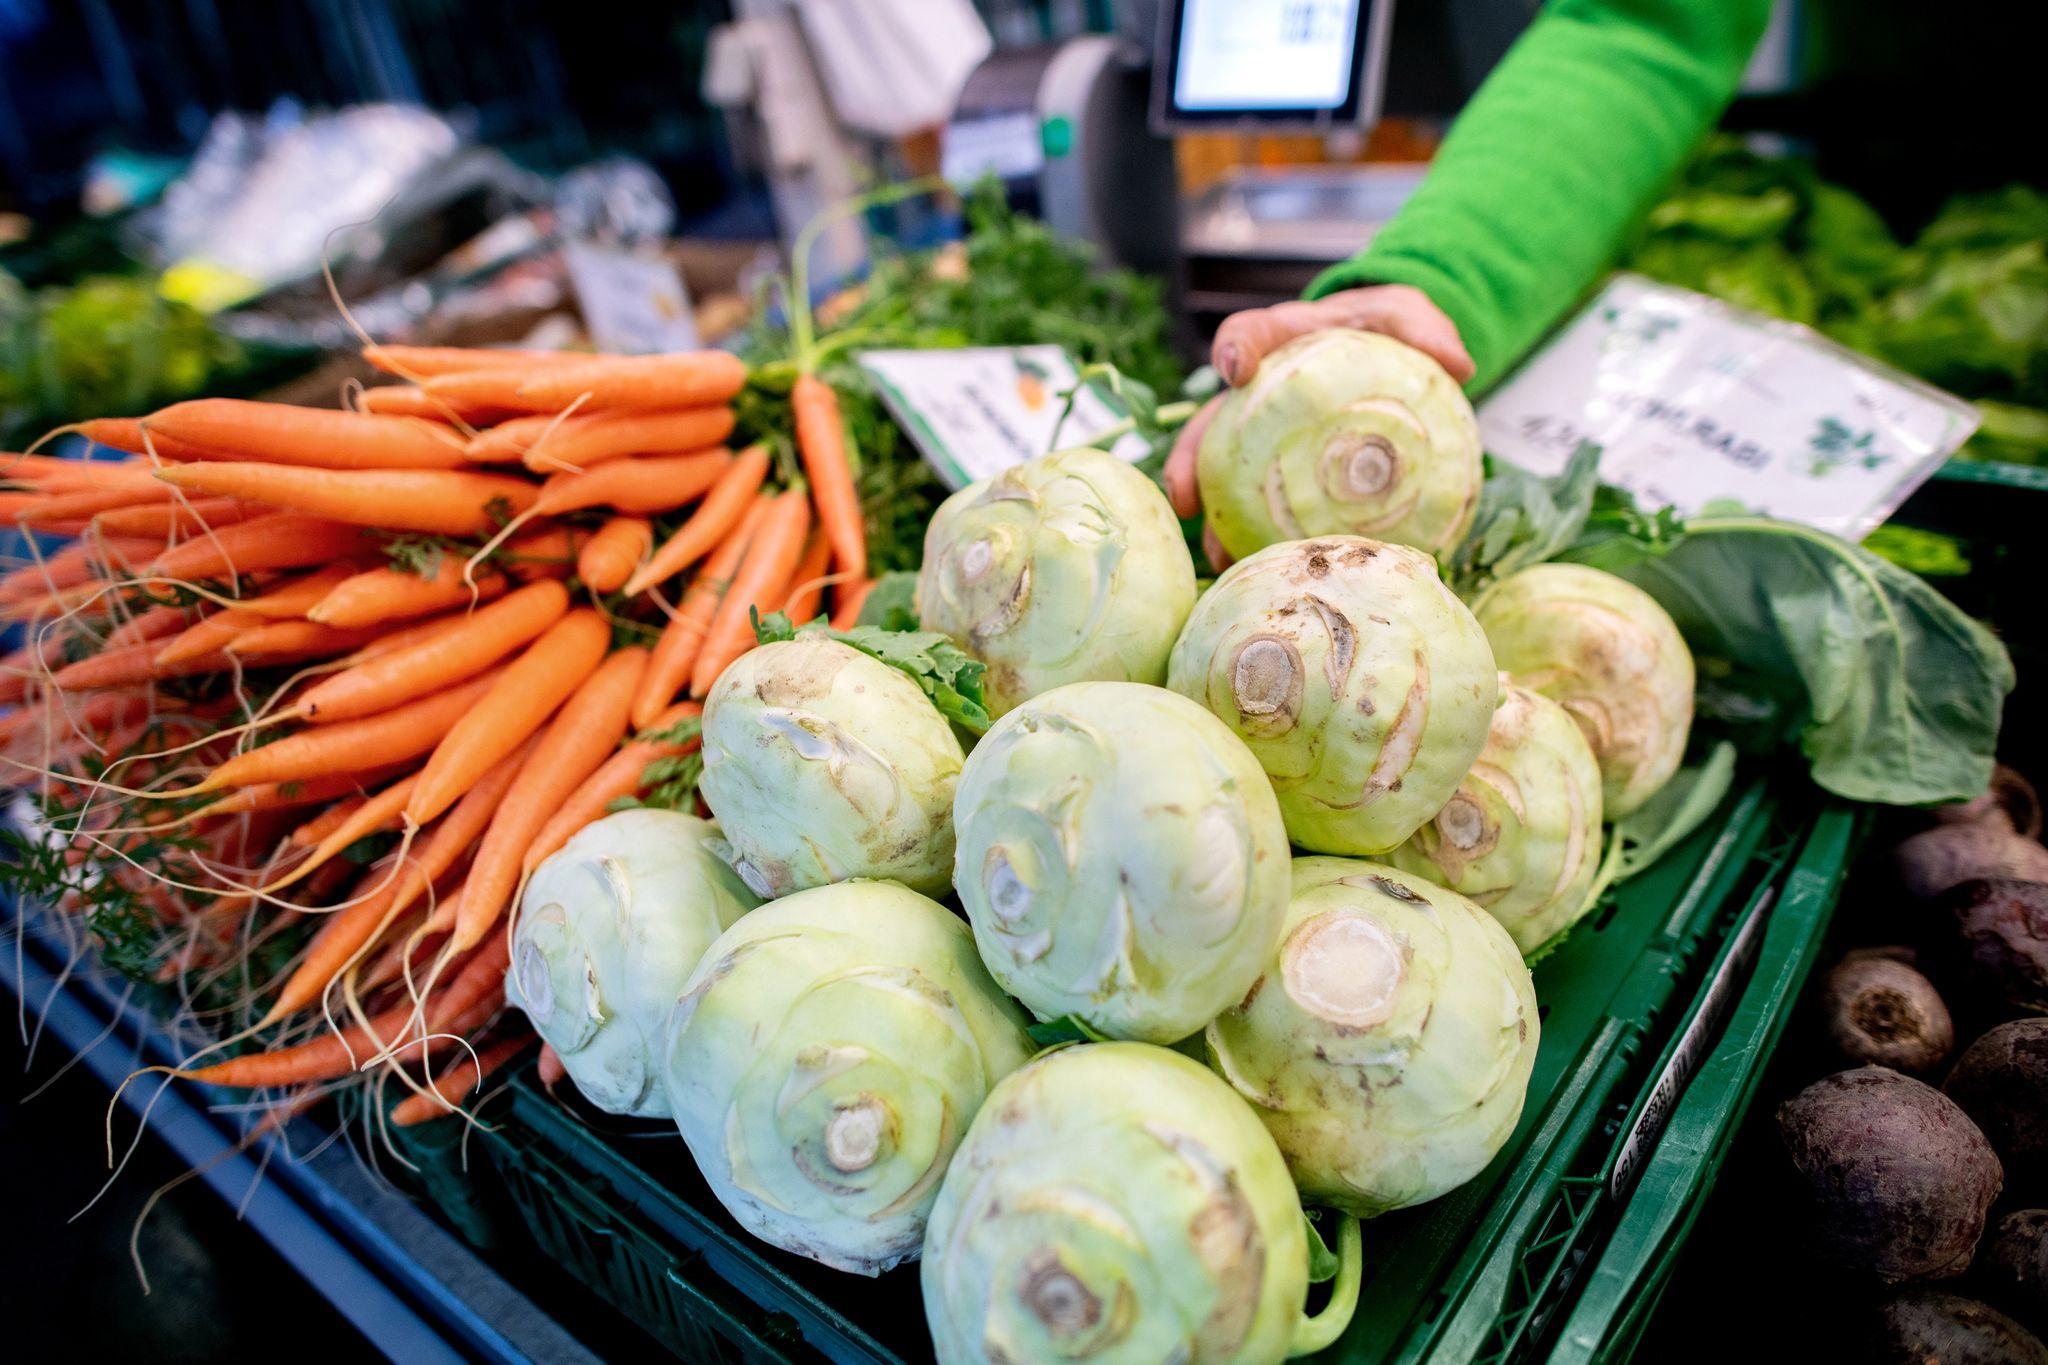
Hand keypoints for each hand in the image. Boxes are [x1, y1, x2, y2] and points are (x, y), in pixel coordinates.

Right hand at [1164, 286, 1473, 569]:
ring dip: (1215, 514)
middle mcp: (1261, 391)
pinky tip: (1264, 565)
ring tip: (1217, 554)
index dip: (1236, 349)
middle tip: (1186, 496)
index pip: (1251, 333)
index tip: (1234, 369)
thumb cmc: (1387, 328)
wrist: (1391, 357)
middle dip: (1191, 459)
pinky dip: (1258, 532)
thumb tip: (1460, 363)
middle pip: (1212, 421)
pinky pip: (1264, 500)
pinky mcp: (1283, 468)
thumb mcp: (1407, 315)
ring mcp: (1265, 433)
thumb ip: (1425, 329)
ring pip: (1224, 471)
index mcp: (1286, 339)